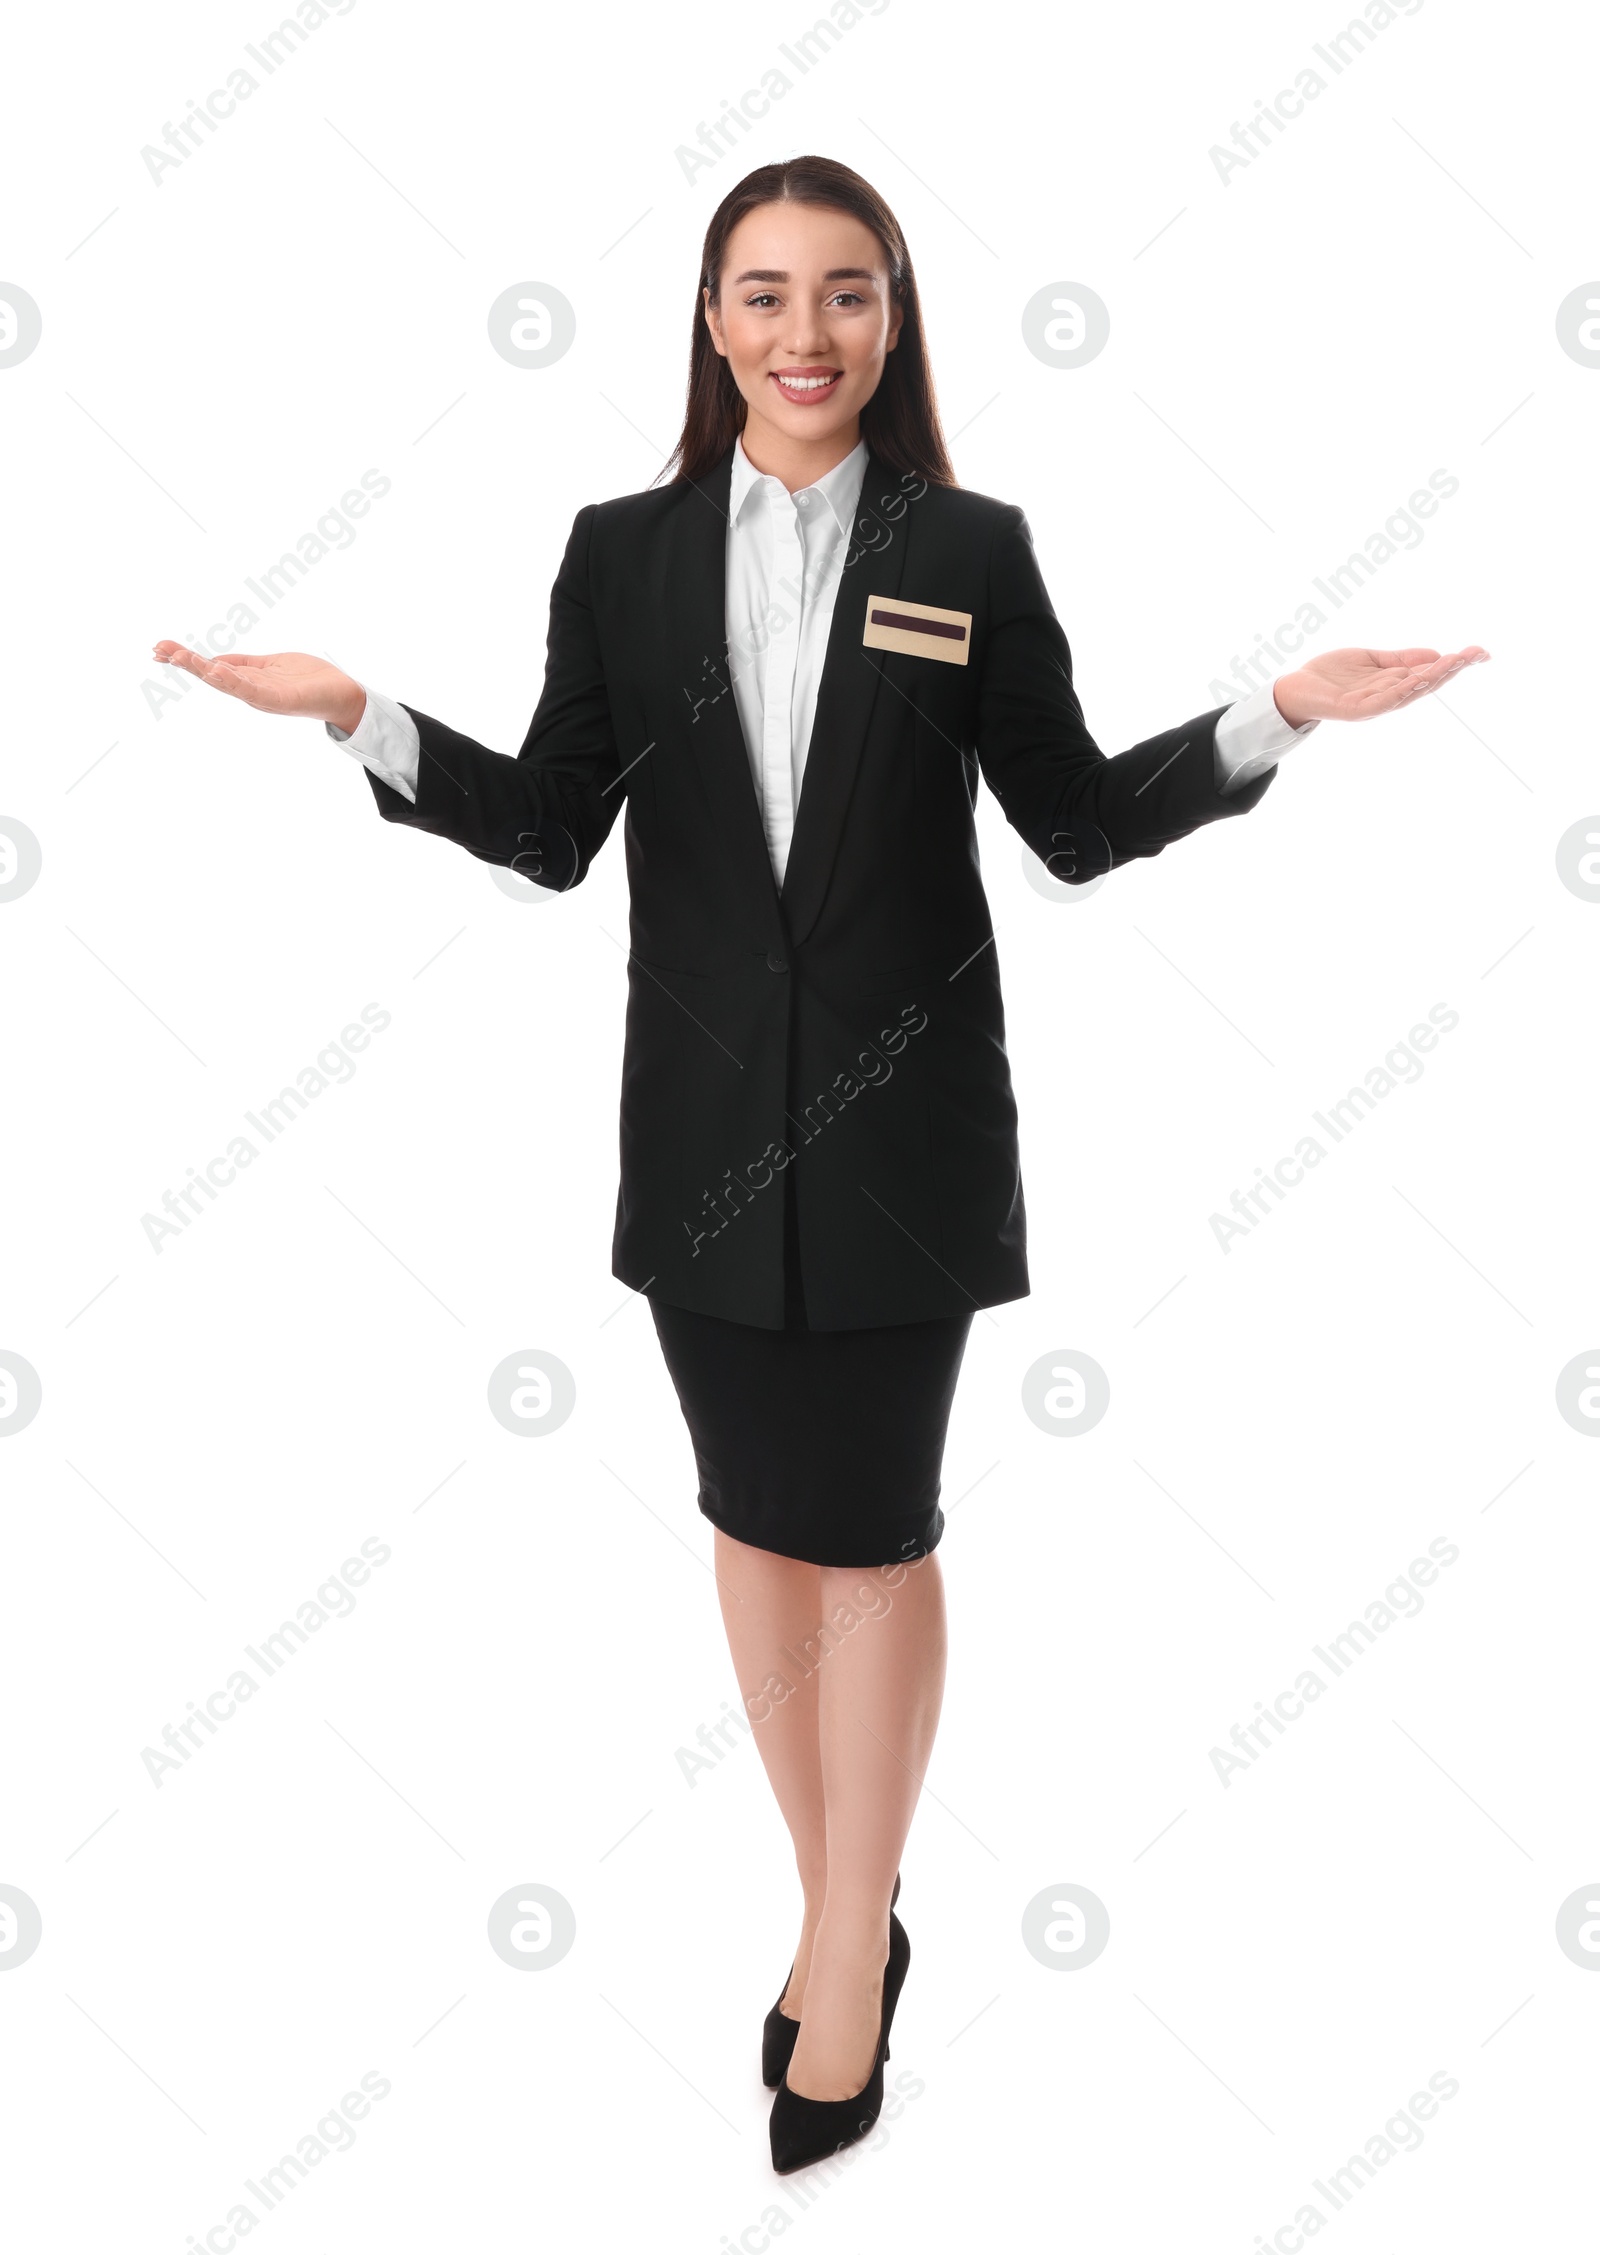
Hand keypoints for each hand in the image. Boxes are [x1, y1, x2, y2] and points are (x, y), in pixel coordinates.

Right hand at [151, 641, 366, 734]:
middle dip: (186, 664)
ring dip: (203, 671)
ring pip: (227, 684)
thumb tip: (213, 660)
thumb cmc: (308, 678)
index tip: (159, 649)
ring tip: (182, 658)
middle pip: (211, 676)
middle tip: (160, 651)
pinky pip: (253, 691)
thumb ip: (242, 663)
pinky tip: (218, 670)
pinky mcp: (280, 700)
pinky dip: (234, 682)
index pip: (209, 668)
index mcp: (246, 682)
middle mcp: (249, 692)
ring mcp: (263, 698)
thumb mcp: (268, 666)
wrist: (342, 693)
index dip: (185, 659)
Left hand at [1272, 645, 1488, 727]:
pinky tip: (1416, 681)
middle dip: (1452, 669)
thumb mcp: (1374, 660)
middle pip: (1427, 683)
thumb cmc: (1332, 675)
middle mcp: (1389, 696)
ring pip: (1410, 692)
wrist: (1296, 688)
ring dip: (1432, 678)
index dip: (1455, 663)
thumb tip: (1437, 656)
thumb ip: (1402, 659)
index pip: (1430, 673)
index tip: (1481, 653)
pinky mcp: (1357, 710)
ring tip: (1454, 662)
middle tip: (1476, 654)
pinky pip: (1383, 701)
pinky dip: (1401, 692)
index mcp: (1394, 683)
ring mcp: (1374, 704)